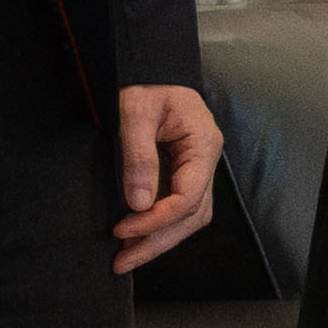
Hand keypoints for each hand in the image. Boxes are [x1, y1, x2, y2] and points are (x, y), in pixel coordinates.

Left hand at [109, 83, 221, 269]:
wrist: (147, 65)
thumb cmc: (144, 81)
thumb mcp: (134, 112)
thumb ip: (138, 157)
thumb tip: (137, 203)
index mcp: (203, 144)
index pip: (188, 196)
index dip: (156, 219)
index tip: (122, 227)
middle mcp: (205, 159)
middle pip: (192, 215)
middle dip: (158, 241)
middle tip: (123, 261)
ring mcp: (195, 166)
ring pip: (189, 215)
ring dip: (159, 239)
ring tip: (127, 256)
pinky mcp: (180, 170)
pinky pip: (178, 205)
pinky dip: (158, 225)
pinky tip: (136, 235)